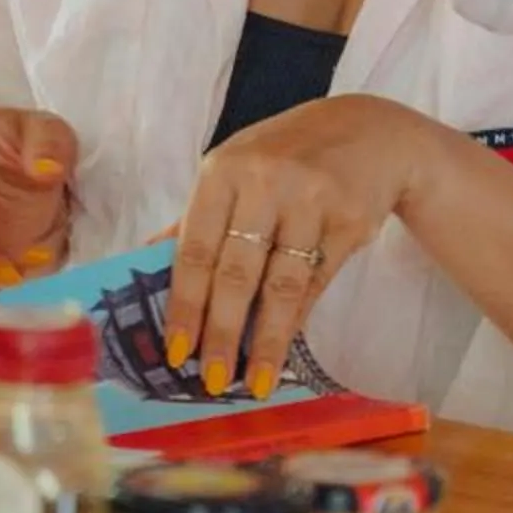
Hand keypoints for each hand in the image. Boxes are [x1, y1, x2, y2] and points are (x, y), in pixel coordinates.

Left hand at [164, 93, 438, 398]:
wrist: (367, 131)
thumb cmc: (282, 157)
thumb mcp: (233, 172)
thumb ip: (195, 218)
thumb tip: (145, 261)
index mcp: (222, 172)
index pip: (194, 249)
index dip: (184, 304)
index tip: (176, 350)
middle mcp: (264, 183)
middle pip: (236, 272)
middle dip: (220, 332)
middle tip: (211, 379)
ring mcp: (311, 201)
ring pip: (281, 285)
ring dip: (264, 340)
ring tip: (252, 381)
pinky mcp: (350, 221)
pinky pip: (315, 282)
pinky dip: (297, 320)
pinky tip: (283, 347)